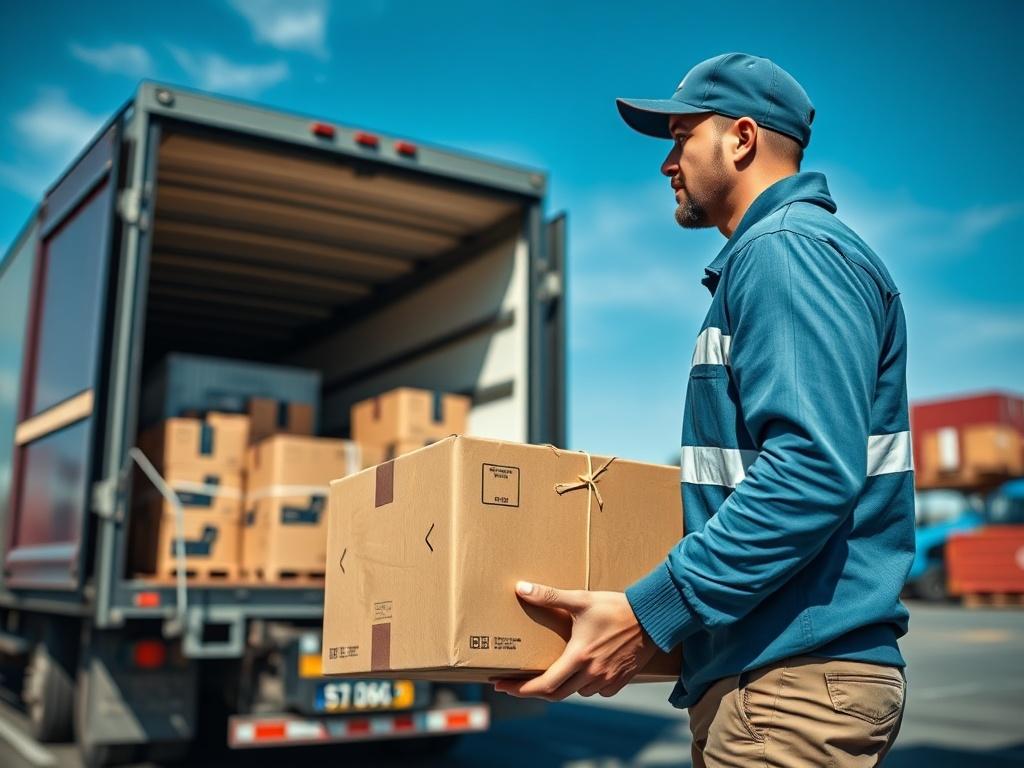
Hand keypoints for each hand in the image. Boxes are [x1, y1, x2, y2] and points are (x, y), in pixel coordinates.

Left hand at [492, 580, 657, 700]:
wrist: (654, 617)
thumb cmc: (616, 607)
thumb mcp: (581, 599)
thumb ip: (549, 596)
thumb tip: (521, 588)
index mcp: (579, 657)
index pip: (544, 684)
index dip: (520, 689)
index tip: (502, 686)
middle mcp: (592, 674)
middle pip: (556, 694)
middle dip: (534, 690)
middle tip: (516, 683)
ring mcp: (608, 680)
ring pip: (577, 693)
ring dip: (562, 686)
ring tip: (551, 672)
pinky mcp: (622, 681)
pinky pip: (597, 691)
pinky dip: (585, 685)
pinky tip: (582, 671)